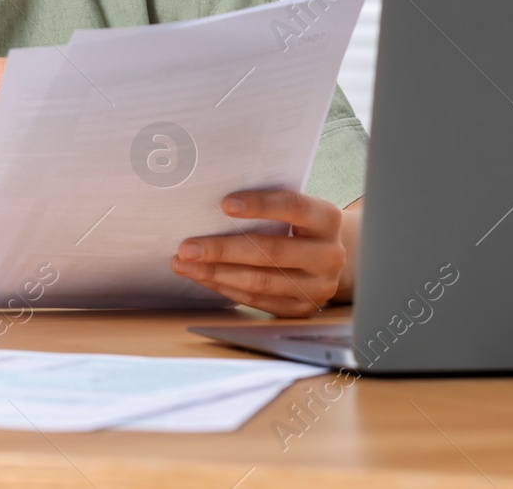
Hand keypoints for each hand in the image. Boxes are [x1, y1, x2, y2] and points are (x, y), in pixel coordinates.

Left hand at [170, 189, 348, 317]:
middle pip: (271, 252)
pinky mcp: (302, 308)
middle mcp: (328, 255)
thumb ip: (266, 204)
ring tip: (184, 264)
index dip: (260, 205)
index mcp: (327, 219)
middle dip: (223, 249)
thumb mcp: (294, 207)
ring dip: (216, 273)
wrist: (328, 255)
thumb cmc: (298, 222)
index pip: (294, 207)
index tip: (224, 204)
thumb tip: (210, 203)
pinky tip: (202, 276)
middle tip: (187, 247)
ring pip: (260, 281)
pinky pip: (257, 300)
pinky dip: (225, 287)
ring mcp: (318, 286)